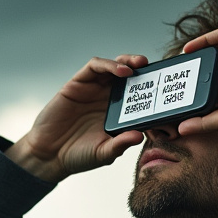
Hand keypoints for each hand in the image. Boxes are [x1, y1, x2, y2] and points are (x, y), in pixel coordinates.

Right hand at [6, 55, 147, 181]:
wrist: (48, 154)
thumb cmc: (78, 155)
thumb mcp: (103, 153)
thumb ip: (119, 145)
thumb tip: (139, 136)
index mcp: (120, 113)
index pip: (141, 95)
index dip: (154, 90)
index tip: (168, 89)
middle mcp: (109, 98)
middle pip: (131, 76)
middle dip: (145, 70)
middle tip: (156, 69)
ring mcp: (94, 89)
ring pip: (115, 66)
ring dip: (128, 62)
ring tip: (139, 65)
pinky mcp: (78, 83)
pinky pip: (95, 67)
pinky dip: (108, 65)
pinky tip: (119, 71)